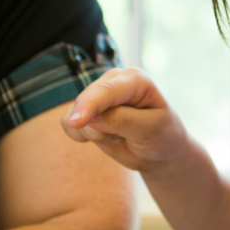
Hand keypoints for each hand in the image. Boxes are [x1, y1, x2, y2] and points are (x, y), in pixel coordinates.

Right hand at [61, 68, 190, 171]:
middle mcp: (112, 81)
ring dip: (95, 134)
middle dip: (101, 130)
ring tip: (120, 135)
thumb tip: (91, 118)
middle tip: (127, 137)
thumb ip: (122, 121)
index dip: (89, 105)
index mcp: (134, 79)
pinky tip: (106, 136)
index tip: (76, 122)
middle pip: (87, 104)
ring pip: (74, 116)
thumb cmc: (161, 136)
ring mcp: (97, 94)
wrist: (158, 150)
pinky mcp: (85, 109)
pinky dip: (82, 136)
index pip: (107, 91)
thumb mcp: (149, 130)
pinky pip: (68, 123)